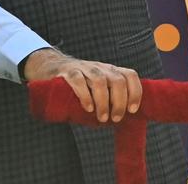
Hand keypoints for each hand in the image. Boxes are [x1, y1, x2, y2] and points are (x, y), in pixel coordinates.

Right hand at [22, 48, 141, 122]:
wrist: (52, 68)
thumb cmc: (79, 85)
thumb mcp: (98, 87)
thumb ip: (109, 97)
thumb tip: (124, 120)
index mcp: (110, 71)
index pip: (130, 75)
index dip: (135, 92)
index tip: (132, 110)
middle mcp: (100, 67)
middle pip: (117, 80)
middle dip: (119, 102)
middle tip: (115, 118)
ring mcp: (83, 68)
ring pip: (99, 81)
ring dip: (103, 102)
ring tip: (102, 118)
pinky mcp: (68, 71)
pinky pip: (78, 81)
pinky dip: (85, 95)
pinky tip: (88, 108)